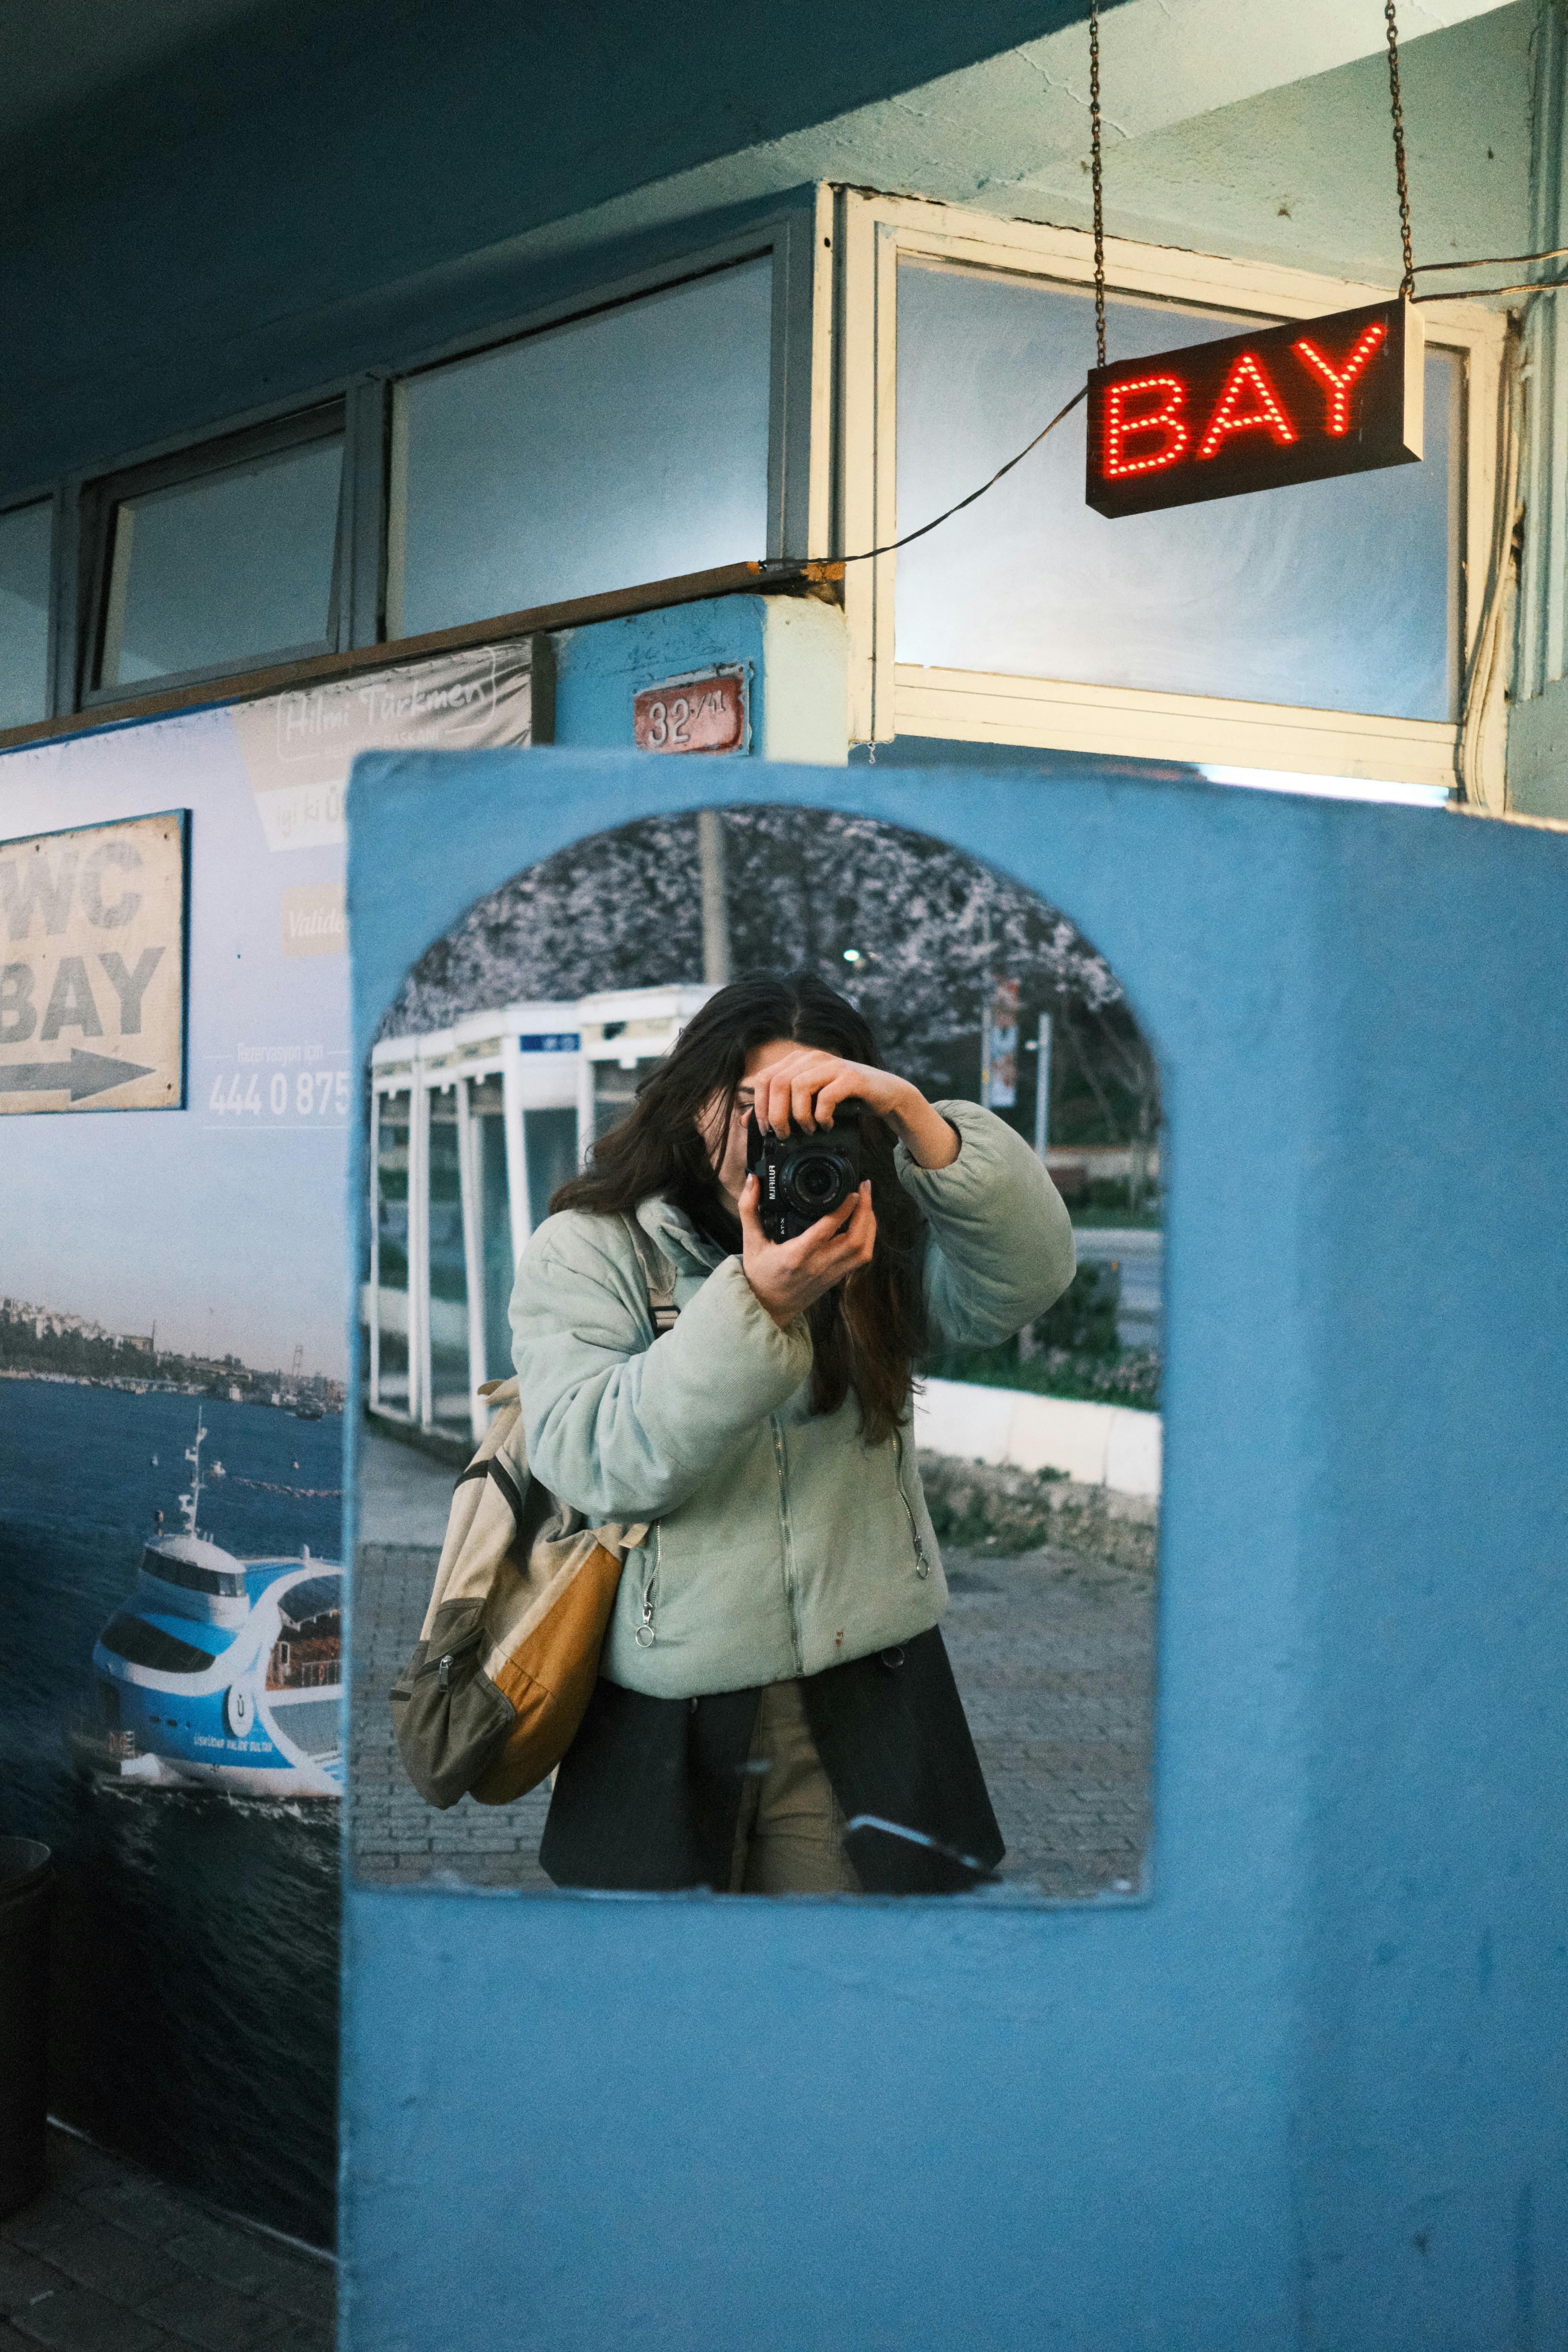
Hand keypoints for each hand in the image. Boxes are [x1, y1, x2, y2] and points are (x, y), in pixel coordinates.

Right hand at [738, 1175, 876, 1330]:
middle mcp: (817, 1266)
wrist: (766, 1307)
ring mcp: (830, 1274)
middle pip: (854, 1241)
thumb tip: (752, 1180)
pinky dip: (867, 1238)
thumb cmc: (759, 1274)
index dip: (843, 1210)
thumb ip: (748, 1209)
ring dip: (870, 1225)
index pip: (825, 1231)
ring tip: (867, 1203)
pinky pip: (859, 1258)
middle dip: (865, 1212)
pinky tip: (863, 1222)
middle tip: (865, 1188)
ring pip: (862, 1251)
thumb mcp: (750, 1241)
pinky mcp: (837, 1278)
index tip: (853, 1192)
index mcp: (795, 1256)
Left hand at [747, 1048, 958, 1169]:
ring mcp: (832, 1064)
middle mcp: (812, 1057)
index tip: (766, 1130)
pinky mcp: (851, 1077)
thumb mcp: (808, 1101)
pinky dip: (822, 1116)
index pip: (764, 1078)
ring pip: (799, 1087)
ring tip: (808, 1130)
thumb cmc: (844, 1099)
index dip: (760, 1106)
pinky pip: (826, 1096)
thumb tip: (745, 1119)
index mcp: (797, 1061)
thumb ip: (780, 1106)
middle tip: (785, 1135)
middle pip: (778, 1083)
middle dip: (776, 1115)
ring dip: (799, 1116)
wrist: (885, 1093)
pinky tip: (827, 1125)